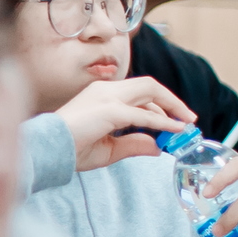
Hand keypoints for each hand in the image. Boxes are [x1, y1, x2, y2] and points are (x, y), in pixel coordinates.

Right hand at [56, 76, 198, 169]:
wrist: (47, 149)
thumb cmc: (70, 149)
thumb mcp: (109, 148)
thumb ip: (133, 144)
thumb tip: (157, 146)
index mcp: (103, 95)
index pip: (139, 93)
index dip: (161, 107)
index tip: (176, 122)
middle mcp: (106, 90)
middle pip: (149, 86)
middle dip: (173, 101)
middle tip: (190, 119)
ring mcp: (108, 97)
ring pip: (149, 91)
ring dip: (172, 106)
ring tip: (186, 123)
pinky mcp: (110, 111)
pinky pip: (144, 116)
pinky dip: (163, 122)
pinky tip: (175, 131)